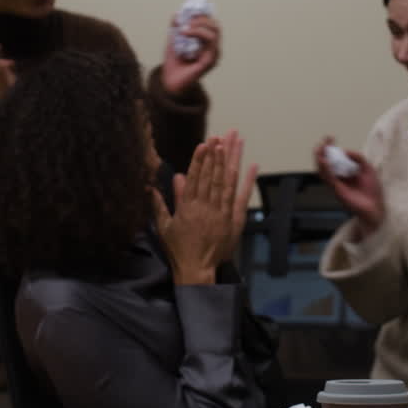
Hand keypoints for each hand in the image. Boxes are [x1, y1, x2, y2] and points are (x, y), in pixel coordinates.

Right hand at [156, 131, 255, 284]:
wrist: (197, 271)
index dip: (200, 159)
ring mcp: (221, 213)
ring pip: (226, 182)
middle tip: (220, 136)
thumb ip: (162, 204)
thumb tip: (156, 185)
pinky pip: (241, 197)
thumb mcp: (165, 226)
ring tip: (232, 143)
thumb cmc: (178, 250)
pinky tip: (252, 165)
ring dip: (230, 161)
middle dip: (216, 154)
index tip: (204, 144)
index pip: (196, 178)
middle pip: (212, 176)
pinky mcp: (233, 220)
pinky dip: (247, 181)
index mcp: (188, 207)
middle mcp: (206, 207)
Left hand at [160, 14, 220, 95]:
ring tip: (184, 28)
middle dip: (202, 19)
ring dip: (199, 25)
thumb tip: (177, 14)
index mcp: (207, 43)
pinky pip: (210, 42)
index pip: (211, 24)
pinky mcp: (210, 61)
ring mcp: (214, 55)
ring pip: (214, 32)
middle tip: (187, 20)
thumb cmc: (174, 63)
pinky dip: (197, 33)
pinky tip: (185, 33)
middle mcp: (213, 48)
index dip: (203, 14)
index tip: (189, 11)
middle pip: (216, 26)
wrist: (169, 80)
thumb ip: (176, 27)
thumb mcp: (173, 40)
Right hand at [313, 136, 384, 234]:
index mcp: (345, 172)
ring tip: (319, 149)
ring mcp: (336, 184)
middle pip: (324, 163)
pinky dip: (326, 169)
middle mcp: (338, 178)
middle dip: (321, 151)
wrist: (376, 208)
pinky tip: (325, 161)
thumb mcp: (368, 169)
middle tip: (323, 142)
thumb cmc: (372, 191)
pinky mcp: (337, 191)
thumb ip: (358, 158)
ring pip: (322, 171)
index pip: (333, 158)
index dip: (330, 147)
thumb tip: (345, 150)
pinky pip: (329, 178)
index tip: (330, 137)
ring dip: (319, 159)